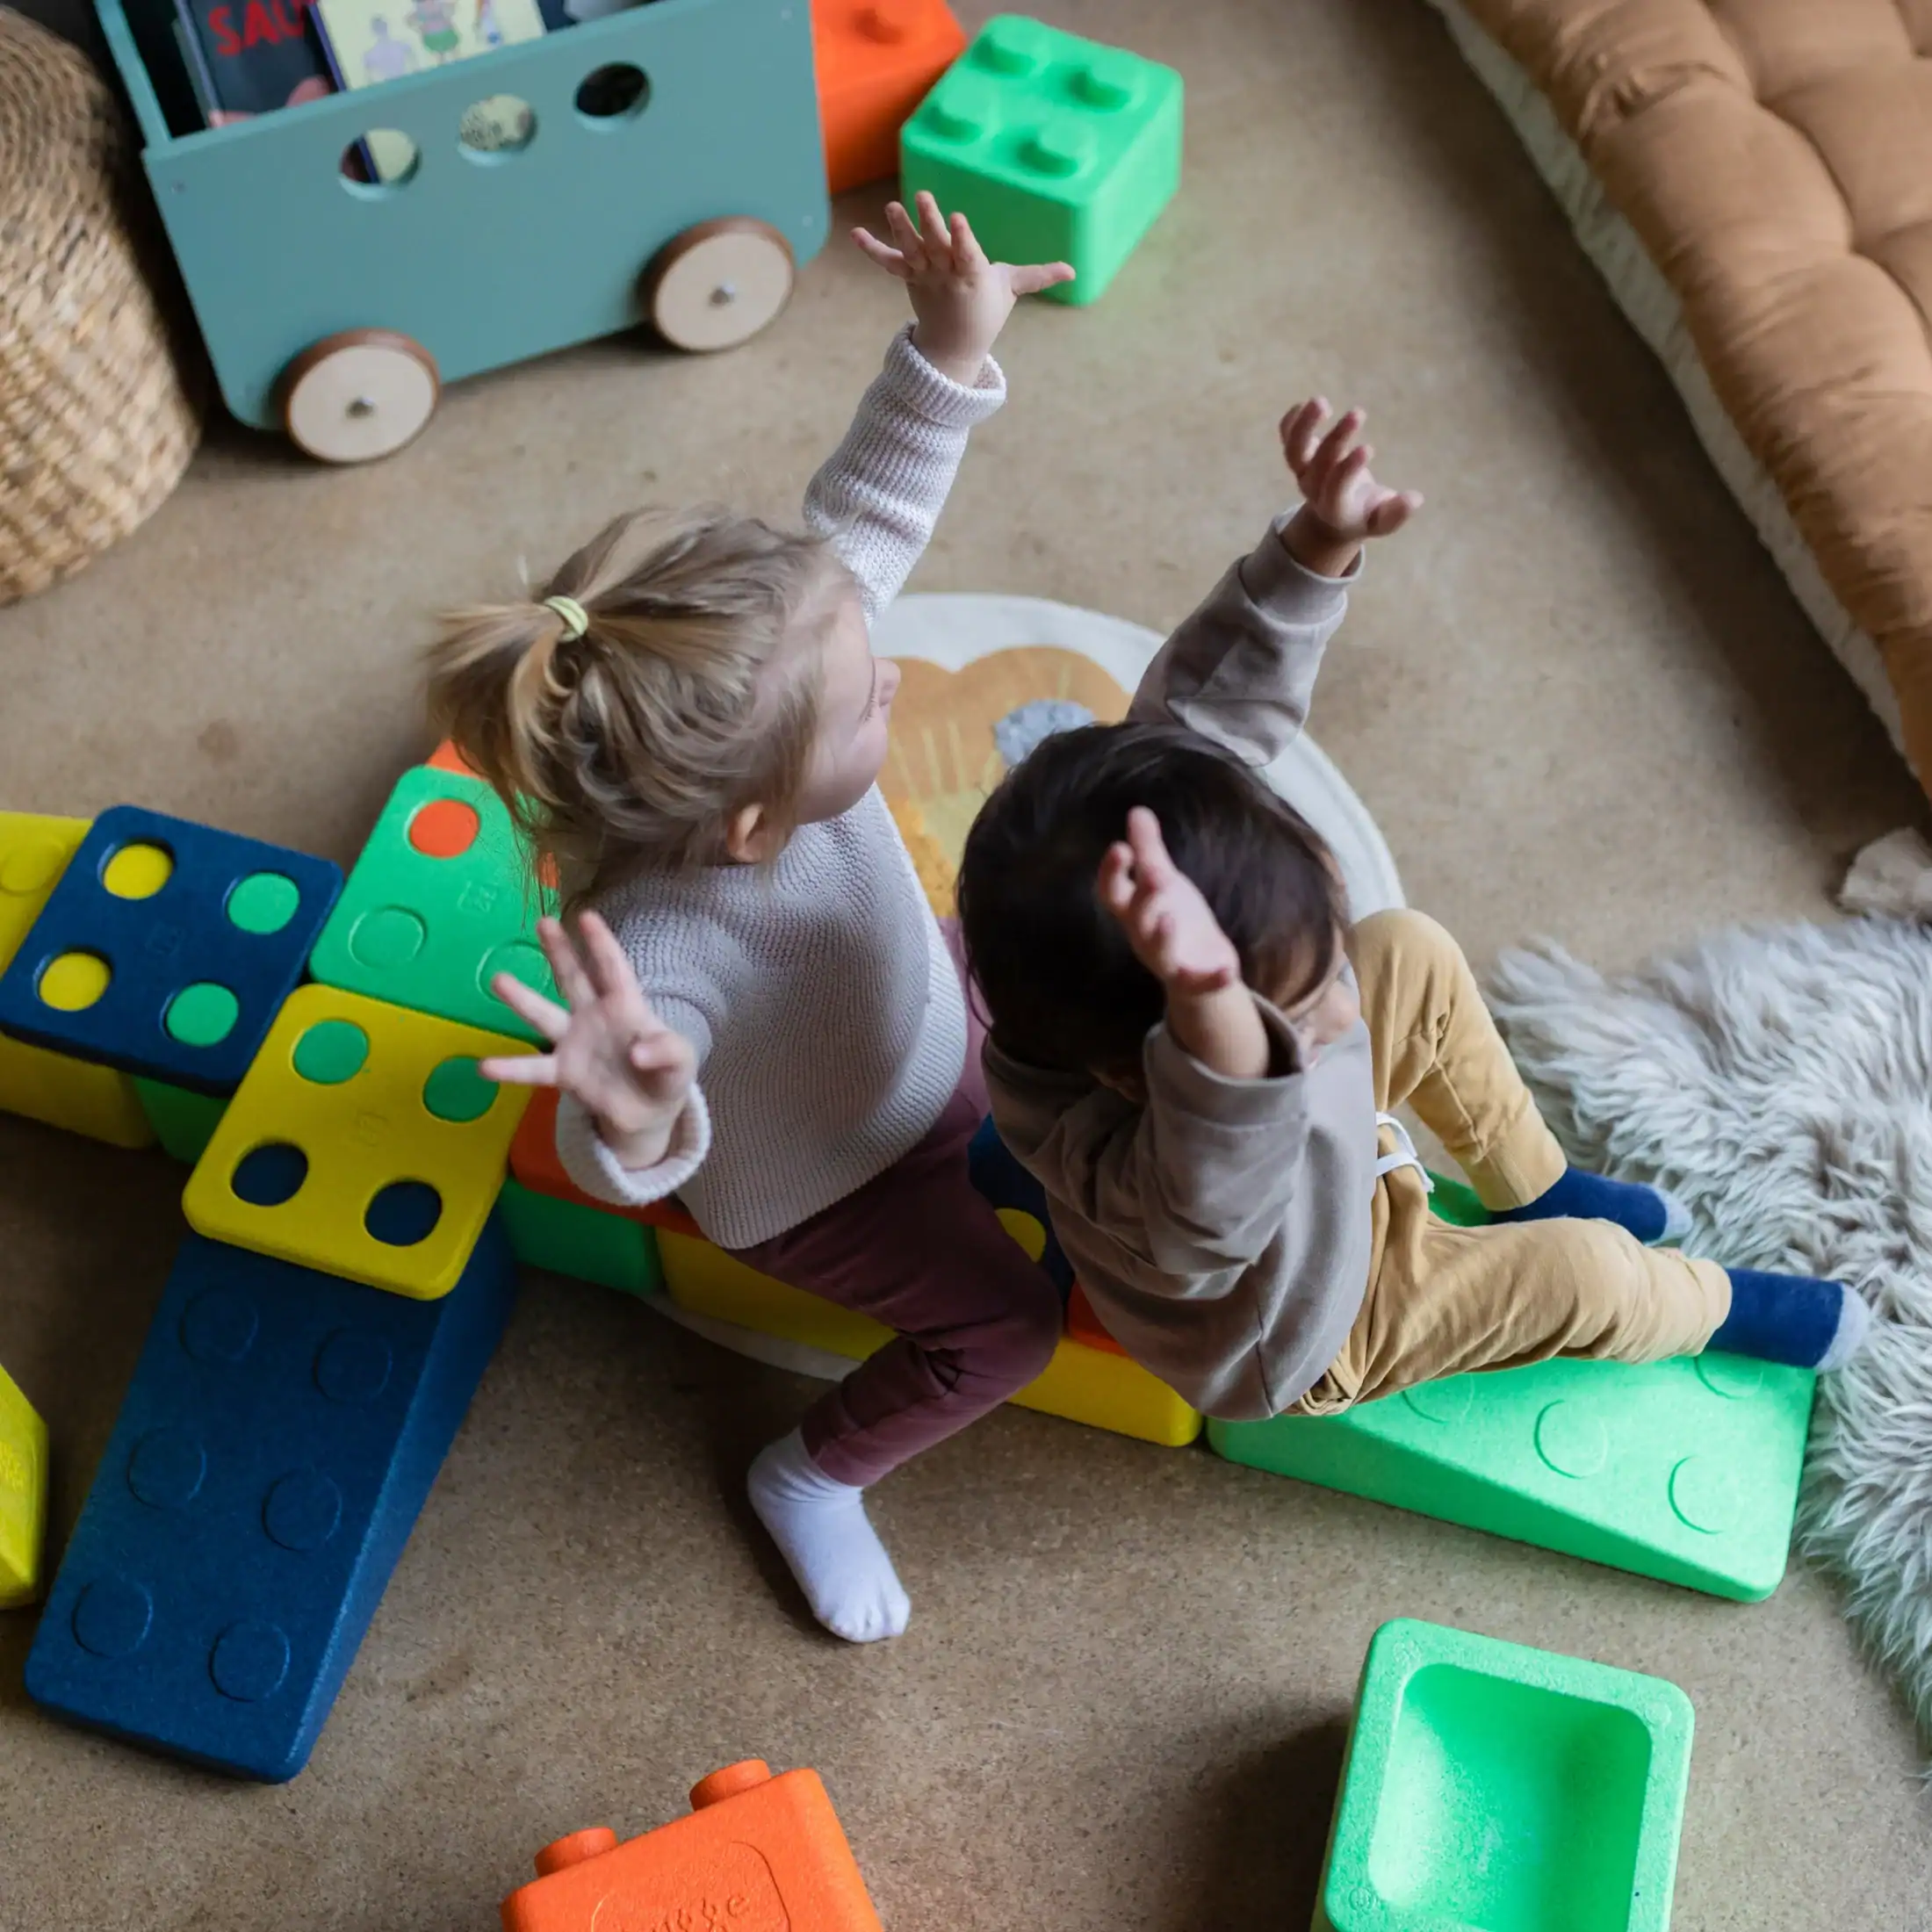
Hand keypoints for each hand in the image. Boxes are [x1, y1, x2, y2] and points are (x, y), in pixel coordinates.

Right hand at [480, 912, 696, 1170]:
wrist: (649, 1111)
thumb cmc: (665, 1074)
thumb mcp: (680, 1062)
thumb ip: (666, 1052)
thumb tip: (636, 1054)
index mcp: (626, 1006)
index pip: (614, 969)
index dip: (601, 944)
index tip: (586, 917)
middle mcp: (594, 1016)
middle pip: (573, 978)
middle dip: (559, 951)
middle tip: (543, 923)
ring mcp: (575, 1042)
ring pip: (544, 1016)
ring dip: (522, 999)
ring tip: (498, 980)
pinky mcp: (564, 1072)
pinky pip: (534, 1069)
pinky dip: (511, 1069)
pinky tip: (485, 1067)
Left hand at [853, 192, 1074, 385]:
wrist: (953, 346)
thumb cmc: (986, 311)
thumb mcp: (1011, 290)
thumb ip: (1038, 276)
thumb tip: (1074, 272)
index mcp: (971, 275)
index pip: (966, 253)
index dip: (961, 236)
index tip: (956, 217)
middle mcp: (945, 274)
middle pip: (936, 246)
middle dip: (930, 222)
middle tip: (923, 196)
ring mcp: (924, 275)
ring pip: (911, 250)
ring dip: (900, 229)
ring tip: (891, 207)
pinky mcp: (908, 276)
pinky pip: (887, 262)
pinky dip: (871, 249)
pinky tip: (853, 234)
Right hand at [1098, 807, 1240, 995]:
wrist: (1199, 967)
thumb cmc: (1175, 918)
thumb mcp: (1163, 881)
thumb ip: (1149, 849)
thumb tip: (1137, 810)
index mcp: (1135, 910)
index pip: (1112, 892)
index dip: (1111, 873)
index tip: (1120, 847)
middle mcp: (1143, 935)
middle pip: (1136, 917)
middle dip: (1145, 896)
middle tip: (1157, 874)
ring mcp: (1167, 959)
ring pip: (1159, 951)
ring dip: (1162, 937)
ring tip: (1170, 919)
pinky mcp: (1192, 979)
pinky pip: (1199, 981)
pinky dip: (1214, 978)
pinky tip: (1229, 970)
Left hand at [1278, 400, 1422, 575]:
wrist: (1333, 518)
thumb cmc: (1365, 515)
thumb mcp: (1382, 521)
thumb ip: (1396, 513)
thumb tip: (1415, 499)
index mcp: (1334, 508)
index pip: (1335, 488)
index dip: (1348, 469)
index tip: (1367, 449)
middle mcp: (1313, 489)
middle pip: (1318, 464)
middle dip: (1336, 439)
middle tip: (1357, 414)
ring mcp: (1303, 471)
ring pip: (1294, 450)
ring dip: (1304, 425)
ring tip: (1321, 402)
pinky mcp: (1299, 456)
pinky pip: (1287, 437)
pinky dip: (1291, 421)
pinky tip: (1306, 403)